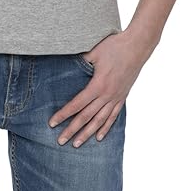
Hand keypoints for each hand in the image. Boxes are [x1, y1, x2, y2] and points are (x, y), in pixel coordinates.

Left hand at [48, 30, 153, 146]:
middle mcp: (107, 95)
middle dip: (72, 130)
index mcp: (98, 85)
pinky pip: (113, 116)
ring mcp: (116, 97)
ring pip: (99, 121)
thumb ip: (80, 61)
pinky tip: (99, 136)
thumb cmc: (114, 46)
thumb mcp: (94, 52)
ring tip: (77, 143)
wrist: (137, 46)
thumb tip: (67, 65)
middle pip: (86, 117)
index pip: (77, 104)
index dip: (64, 114)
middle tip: (60, 141)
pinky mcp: (122, 96)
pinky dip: (105, 127)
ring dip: (87, 133)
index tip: (53, 123)